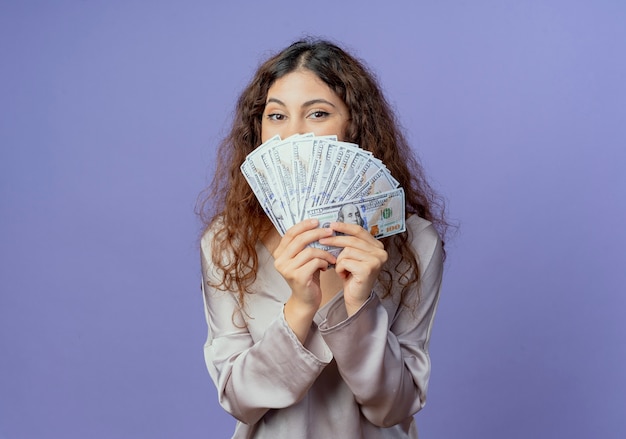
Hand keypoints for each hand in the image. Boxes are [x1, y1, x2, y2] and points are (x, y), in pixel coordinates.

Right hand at [273, 219, 335, 340]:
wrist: (306, 300)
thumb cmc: (308, 276)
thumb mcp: (304, 258)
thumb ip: (304, 244)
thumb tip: (318, 224)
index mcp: (279, 253)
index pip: (290, 233)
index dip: (304, 225)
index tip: (317, 221)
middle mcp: (280, 261)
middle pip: (300, 240)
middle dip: (317, 233)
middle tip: (330, 232)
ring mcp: (287, 269)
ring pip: (310, 251)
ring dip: (324, 253)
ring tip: (331, 258)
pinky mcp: (298, 277)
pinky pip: (315, 262)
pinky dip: (324, 262)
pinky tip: (326, 267)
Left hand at [318, 222, 387, 315]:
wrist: (356, 297)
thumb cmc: (352, 276)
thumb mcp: (352, 255)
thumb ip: (349, 242)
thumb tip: (333, 226)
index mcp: (377, 246)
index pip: (360, 231)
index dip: (345, 226)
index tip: (331, 224)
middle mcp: (380, 252)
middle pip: (352, 240)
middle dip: (335, 240)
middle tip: (322, 241)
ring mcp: (375, 261)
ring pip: (347, 251)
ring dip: (339, 260)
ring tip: (342, 268)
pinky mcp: (367, 269)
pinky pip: (345, 261)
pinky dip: (340, 268)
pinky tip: (343, 275)